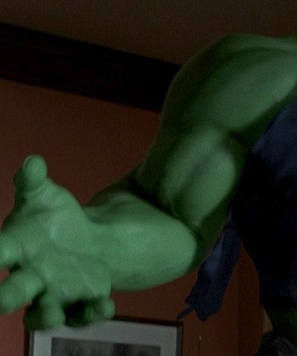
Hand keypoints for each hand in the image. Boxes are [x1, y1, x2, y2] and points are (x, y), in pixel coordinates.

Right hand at [0, 155, 114, 328]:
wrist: (85, 241)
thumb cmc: (53, 220)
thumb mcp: (45, 197)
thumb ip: (33, 182)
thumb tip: (33, 160)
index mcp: (14, 249)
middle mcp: (29, 277)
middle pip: (12, 292)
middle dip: (4, 297)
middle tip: (1, 301)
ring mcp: (54, 293)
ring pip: (43, 315)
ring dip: (47, 316)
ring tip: (55, 314)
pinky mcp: (80, 302)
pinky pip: (82, 315)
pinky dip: (92, 313)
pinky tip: (106, 304)